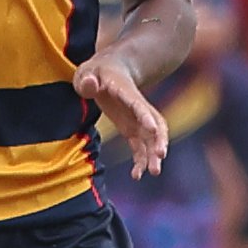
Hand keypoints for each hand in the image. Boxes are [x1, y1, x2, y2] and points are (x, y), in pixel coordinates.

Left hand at [73, 52, 168, 174]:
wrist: (110, 71)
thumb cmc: (96, 72)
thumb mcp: (86, 73)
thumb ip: (87, 80)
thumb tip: (91, 85)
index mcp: (126, 91)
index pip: (138, 104)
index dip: (145, 116)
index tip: (153, 129)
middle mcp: (137, 107)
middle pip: (155, 123)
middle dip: (159, 139)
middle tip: (160, 156)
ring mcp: (138, 119)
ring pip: (152, 138)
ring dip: (154, 154)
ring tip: (154, 172)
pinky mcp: (133, 129)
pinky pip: (141, 147)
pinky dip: (141, 160)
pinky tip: (137, 176)